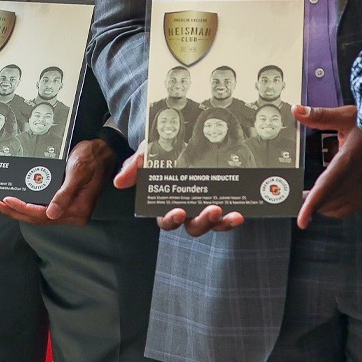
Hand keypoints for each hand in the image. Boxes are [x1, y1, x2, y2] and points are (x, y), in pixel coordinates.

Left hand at [0, 137, 113, 224]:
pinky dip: (27, 207)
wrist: (103, 151)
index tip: (7, 200)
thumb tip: (51, 213)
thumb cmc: (92, 158)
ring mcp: (69, 210)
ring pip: (38, 215)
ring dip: (18, 211)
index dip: (23, 208)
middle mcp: (74, 214)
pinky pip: (43, 209)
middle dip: (15, 212)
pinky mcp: (66, 204)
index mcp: (78, 209)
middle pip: (38, 218)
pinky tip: (15, 203)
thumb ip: (65, 194)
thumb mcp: (78, 172)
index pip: (44, 215)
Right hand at [112, 147, 243, 235]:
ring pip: (213, 223)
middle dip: (202, 221)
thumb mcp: (146, 153)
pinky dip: (233, 217)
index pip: (166, 219)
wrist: (182, 135)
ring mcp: (205, 205)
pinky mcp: (223, 199)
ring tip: (231, 214)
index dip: (171, 219)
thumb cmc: (161, 149)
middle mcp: (187, 208)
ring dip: (221, 223)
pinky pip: (228, 214)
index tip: (178, 211)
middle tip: (212, 210)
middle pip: (192, 226)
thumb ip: (134, 166)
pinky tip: (241, 212)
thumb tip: (120, 182)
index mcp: (167, 202)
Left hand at [292, 104, 361, 228]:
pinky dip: (334, 207)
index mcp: (350, 159)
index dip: (313, 205)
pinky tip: (328, 196)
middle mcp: (360, 178)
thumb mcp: (347, 116)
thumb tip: (296, 111)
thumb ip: (320, 116)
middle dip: (309, 202)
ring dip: (321, 205)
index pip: (328, 186)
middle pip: (328, 201)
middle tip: (293, 195)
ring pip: (337, 208)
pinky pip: (349, 208)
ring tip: (307, 195)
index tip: (301, 220)